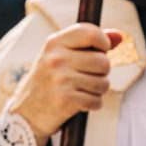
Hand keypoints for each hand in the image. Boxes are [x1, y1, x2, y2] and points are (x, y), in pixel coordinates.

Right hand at [9, 24, 120, 145]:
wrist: (25, 113)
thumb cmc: (48, 81)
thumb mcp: (61, 56)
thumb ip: (90, 44)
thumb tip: (119, 36)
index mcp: (54, 43)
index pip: (90, 33)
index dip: (103, 42)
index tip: (101, 51)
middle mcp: (56, 58)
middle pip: (103, 61)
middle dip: (102, 72)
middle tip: (87, 76)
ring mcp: (60, 79)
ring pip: (103, 83)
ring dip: (98, 90)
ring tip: (82, 90)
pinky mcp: (65, 100)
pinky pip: (97, 101)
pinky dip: (93, 104)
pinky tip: (79, 103)